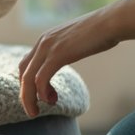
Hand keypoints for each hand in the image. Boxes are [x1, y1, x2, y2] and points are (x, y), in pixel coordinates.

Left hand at [18, 0, 134, 116]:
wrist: (112, 22)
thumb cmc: (102, 32)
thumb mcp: (78, 41)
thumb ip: (69, 48)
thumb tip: (74, 54)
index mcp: (46, 39)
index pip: (26, 65)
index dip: (28, 84)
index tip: (39, 98)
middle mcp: (42, 42)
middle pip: (22, 73)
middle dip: (25, 94)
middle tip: (33, 111)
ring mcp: (48, 48)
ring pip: (28, 79)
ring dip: (29, 98)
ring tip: (37, 112)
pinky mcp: (58, 54)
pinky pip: (41, 78)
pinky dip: (42, 93)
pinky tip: (50, 100)